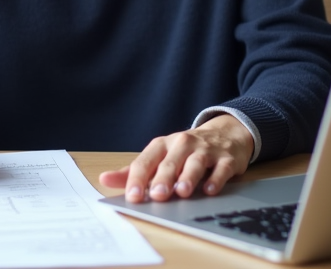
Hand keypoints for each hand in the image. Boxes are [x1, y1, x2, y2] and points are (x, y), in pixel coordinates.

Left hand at [98, 114, 253, 202]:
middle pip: (170, 162)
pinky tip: (210, 190)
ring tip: (182, 192)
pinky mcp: (226, 159)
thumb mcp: (159, 157)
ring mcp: (205, 151)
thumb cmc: (185, 151)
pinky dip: (215, 179)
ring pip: (195, 163)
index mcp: (162, 146)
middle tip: (157, 195)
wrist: (224, 134)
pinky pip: (220, 168)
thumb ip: (133, 171)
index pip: (146, 161)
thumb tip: (104, 179)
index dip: (138, 178)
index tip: (133, 196)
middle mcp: (182, 145)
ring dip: (188, 177)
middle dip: (163, 179)